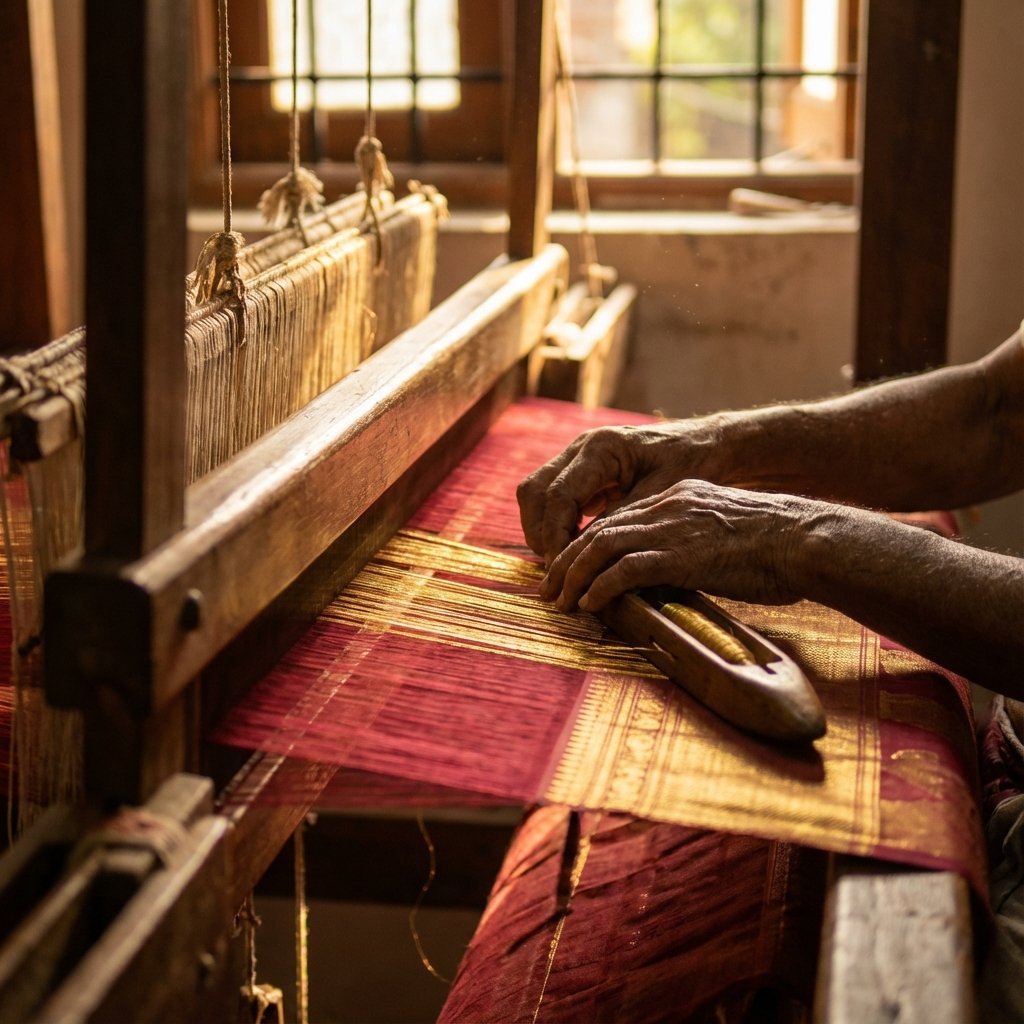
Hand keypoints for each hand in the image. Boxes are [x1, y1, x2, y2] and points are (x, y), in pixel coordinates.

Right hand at [517, 419, 728, 564]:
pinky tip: (573, 548)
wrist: (704, 443)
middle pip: (533, 491)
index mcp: (601, 448)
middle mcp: (581, 447)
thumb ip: (621, 520)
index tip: (563, 568)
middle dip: (539, 533)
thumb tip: (587, 553)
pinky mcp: (581, 470)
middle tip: (556, 569)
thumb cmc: (691, 464)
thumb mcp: (660, 496)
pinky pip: (552, 497)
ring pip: (535, 494)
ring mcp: (577, 456)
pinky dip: (554, 524)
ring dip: (542, 530)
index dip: (555, 536)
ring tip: (561, 563)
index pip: (558, 495)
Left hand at [539, 479, 816, 611]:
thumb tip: (673, 573)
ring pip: (602, 546)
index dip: (588, 544)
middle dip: (568, 560)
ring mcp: (672, 528)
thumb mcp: (726, 534)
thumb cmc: (779, 546)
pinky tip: (589, 604)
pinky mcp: (679, 554)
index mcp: (678, 498)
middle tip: (550, 586)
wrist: (806, 539)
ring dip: (574, 575)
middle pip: (599, 530)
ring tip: (559, 601)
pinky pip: (625, 570)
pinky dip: (601, 587)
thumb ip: (693, 544)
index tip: (570, 566)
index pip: (618, 518)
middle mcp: (668, 507)